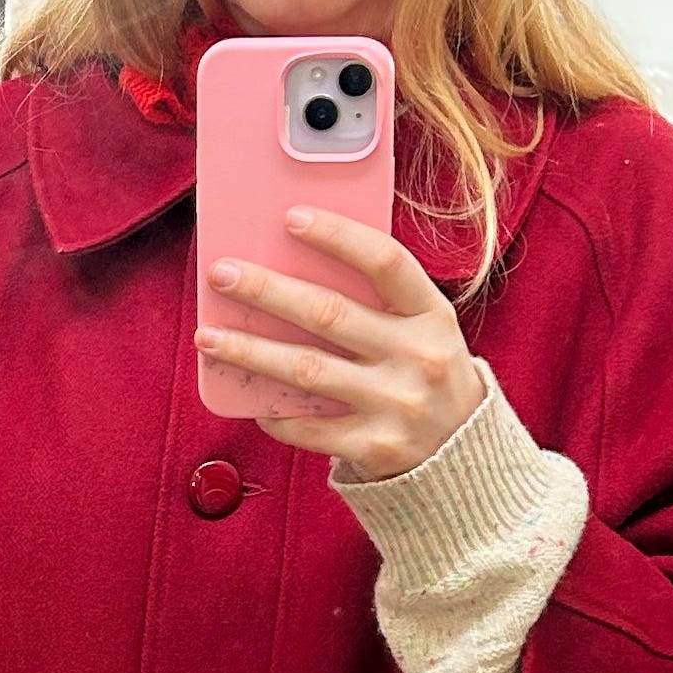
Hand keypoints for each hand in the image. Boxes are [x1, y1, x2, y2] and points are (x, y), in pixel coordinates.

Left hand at [198, 209, 491, 482]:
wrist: (463, 455)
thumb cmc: (425, 375)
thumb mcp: (422, 329)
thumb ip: (378, 302)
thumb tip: (292, 266)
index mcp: (433, 315)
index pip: (385, 262)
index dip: (338, 237)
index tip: (291, 217)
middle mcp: (418, 357)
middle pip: (329, 313)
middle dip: (267, 291)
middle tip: (221, 274)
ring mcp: (397, 404)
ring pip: (306, 370)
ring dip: (250, 350)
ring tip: (209, 336)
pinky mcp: (376, 448)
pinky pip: (309, 427)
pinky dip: (274, 413)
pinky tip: (250, 400)